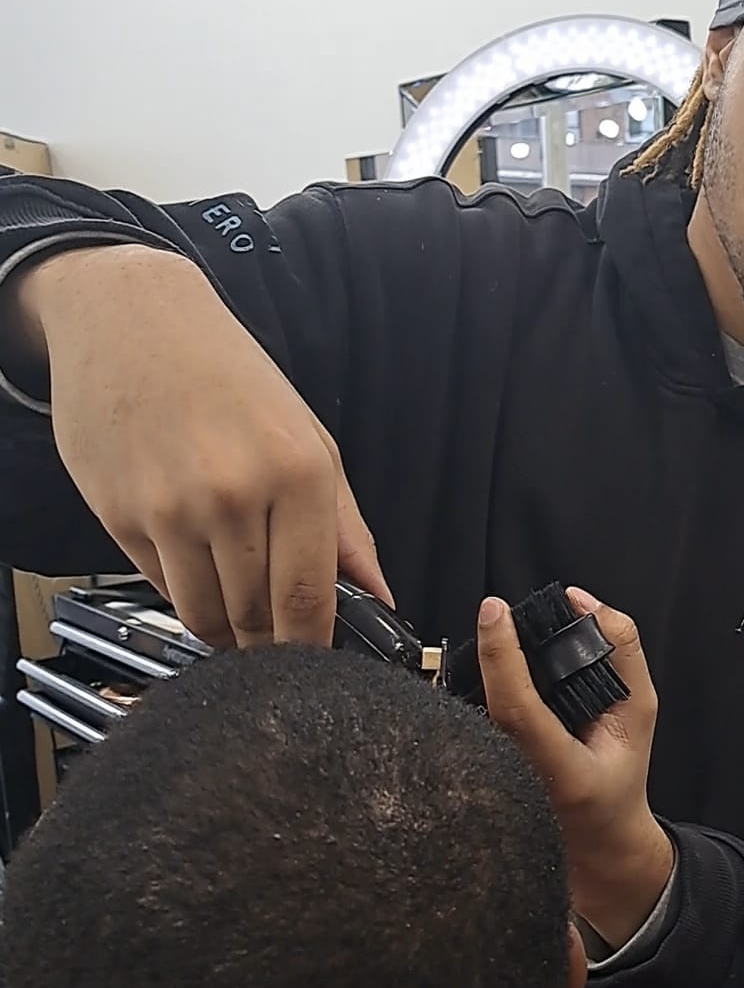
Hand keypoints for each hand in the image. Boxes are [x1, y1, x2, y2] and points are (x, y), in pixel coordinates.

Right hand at [14, 244, 389, 646]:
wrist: (131, 320)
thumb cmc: (232, 380)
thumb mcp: (312, 442)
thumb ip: (347, 529)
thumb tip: (380, 597)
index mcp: (297, 475)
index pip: (309, 598)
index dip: (313, 647)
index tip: (318, 668)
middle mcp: (234, 494)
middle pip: (256, 616)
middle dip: (271, 646)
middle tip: (278, 647)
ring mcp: (171, 507)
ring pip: (205, 614)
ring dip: (226, 631)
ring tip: (238, 617)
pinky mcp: (118, 515)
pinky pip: (162, 586)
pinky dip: (184, 592)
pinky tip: (195, 565)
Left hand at [477, 587, 673, 946]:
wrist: (595, 837)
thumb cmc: (619, 776)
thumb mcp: (640, 711)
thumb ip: (621, 652)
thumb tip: (582, 601)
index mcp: (561, 770)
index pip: (517, 707)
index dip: (501, 655)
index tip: (495, 610)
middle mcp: (515, 779)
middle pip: (486, 700)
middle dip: (492, 649)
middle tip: (505, 617)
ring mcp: (488, 779)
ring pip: (473, 707)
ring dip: (487, 667)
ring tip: (510, 648)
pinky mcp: (473, 770)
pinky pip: (474, 716)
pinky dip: (487, 688)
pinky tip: (505, 680)